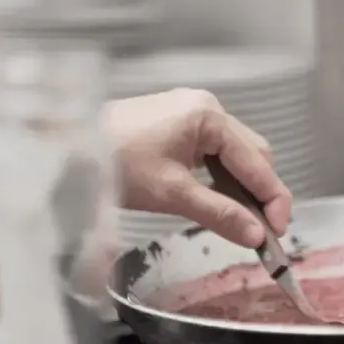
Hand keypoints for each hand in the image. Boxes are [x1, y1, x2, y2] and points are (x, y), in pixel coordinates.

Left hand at [108, 89, 292, 246]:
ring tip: (242, 221)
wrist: (66, 147)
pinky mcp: (179, 125)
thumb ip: (219, 214)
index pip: (257, 161)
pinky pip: (214, 152)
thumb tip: (256, 236)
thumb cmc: (112, 161)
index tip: (277, 232)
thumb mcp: (172, 194)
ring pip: (235, 155)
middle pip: (253, 154)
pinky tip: (219, 201)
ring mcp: (192, 114)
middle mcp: (206, 108)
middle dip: (261, 192)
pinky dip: (222, 178)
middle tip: (261, 231)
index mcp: (208, 116)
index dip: (273, 199)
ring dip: (241, 187)